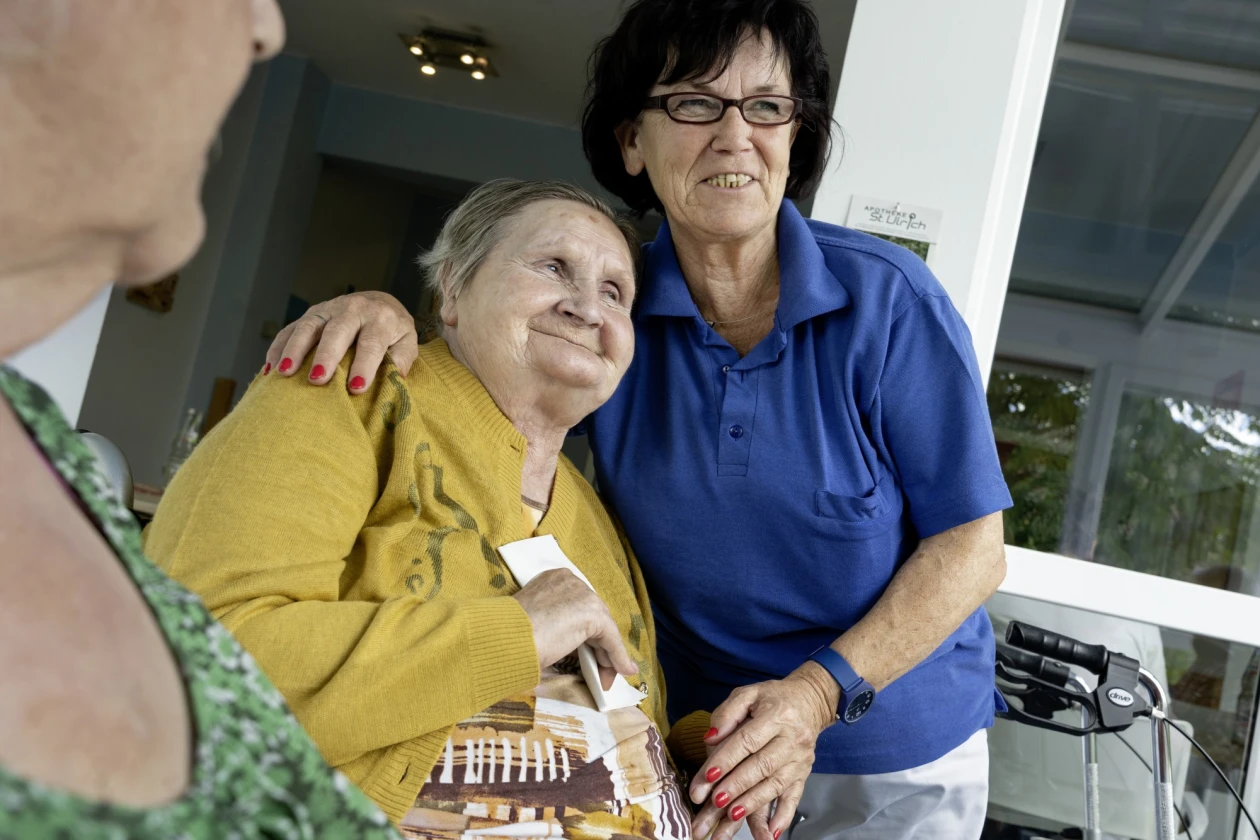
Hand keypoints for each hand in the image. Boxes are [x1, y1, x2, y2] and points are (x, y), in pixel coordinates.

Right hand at [265, 291, 418, 391]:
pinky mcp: (311, 314)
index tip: (356, 388)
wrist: (380, 303)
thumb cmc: (392, 331)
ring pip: (308, 326)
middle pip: (337, 331)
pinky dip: (278, 347)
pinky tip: (270, 368)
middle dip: (326, 355)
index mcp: (381, 317)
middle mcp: (353, 309)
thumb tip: (394, 379)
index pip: (372, 342)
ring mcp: (328, 309)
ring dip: (294, 349)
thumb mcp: (406, 341)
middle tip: (318, 380)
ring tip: (285, 372)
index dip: (364, 365)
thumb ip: (402, 359)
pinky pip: (290, 329)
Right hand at [511, 569, 637, 689]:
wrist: (504, 637)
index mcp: (553, 581)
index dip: (585, 634)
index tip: (587, 654)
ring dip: (608, 655)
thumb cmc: (508, 635)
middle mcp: (570, 581)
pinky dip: (617, 656)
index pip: (578, 608)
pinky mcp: (592, 613)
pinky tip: (621, 671)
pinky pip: (611, 638)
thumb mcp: (534, 625)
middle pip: (593, 618)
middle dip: (598, 647)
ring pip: (604, 628)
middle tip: (599, 671)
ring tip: (608, 677)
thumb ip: (556, 627)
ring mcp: (582, 595)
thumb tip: (573, 649)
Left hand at [689, 664, 837, 839]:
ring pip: (775, 785)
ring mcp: (799, 759)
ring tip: (732, 817)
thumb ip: (727, 713)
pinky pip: (795, 797)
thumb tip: (710, 737)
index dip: (726, 759)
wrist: (809, 701)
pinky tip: (770, 832)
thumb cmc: (772, 698)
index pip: (747, 741)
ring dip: (753, 803)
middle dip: (736, 786)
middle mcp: (791, 739)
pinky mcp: (803, 773)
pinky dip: (783, 816)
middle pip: (761, 766)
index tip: (707, 776)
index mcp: (775, 715)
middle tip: (715, 802)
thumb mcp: (748, 694)